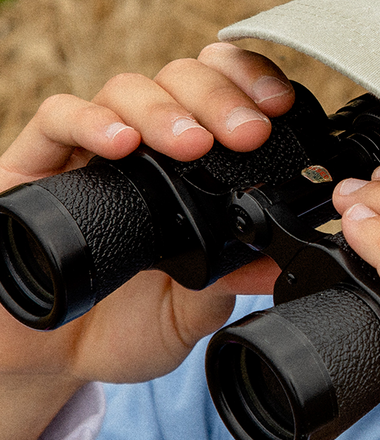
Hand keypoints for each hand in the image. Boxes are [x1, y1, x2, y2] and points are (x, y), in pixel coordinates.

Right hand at [0, 43, 293, 439]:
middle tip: (248, 133)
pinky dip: (93, 122)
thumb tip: (286, 262)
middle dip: (221, 98)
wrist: (46, 360)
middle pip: (183, 80)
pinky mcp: (34, 166)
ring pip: (128, 89)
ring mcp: (88, 150)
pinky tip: (121, 144)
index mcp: (190, 165)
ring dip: (167, 109)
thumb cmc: (122, 325)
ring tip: (192, 144)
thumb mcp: (193, 309)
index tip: (279, 106)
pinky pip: (58, 118)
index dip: (252, 83)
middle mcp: (143, 145)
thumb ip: (235, 282)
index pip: (223, 91)